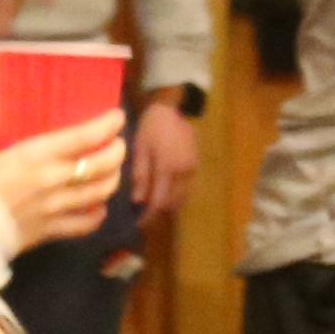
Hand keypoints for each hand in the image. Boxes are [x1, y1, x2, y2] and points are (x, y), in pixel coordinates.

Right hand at [0, 112, 123, 253]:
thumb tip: (2, 124)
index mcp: (34, 155)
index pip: (84, 138)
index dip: (107, 126)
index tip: (117, 117)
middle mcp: (52, 180)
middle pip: (101, 166)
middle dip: (117, 152)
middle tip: (117, 144)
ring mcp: (55, 208)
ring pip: (100, 193)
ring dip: (112, 180)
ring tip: (111, 171)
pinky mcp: (51, 232)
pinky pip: (85, 224)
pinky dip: (98, 214)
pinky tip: (98, 206)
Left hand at [127, 94, 198, 218]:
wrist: (170, 109)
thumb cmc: (150, 128)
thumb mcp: (139, 149)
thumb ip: (140, 176)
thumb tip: (139, 202)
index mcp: (168, 168)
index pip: (159, 202)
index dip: (149, 216)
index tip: (138, 224)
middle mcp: (184, 172)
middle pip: (173, 203)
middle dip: (158, 212)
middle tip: (143, 215)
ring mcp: (193, 169)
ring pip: (182, 197)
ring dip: (168, 204)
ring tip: (153, 204)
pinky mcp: (196, 165)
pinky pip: (186, 188)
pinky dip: (176, 194)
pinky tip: (164, 190)